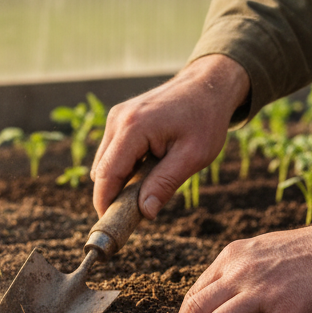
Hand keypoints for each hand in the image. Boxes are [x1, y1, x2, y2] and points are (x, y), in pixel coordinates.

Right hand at [90, 54, 249, 218]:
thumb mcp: (192, 156)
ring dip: (121, 178)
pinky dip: (125, 164)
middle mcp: (118, 119)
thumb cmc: (205, 118)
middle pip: (102, 170)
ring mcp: (117, 115)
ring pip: (105, 161)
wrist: (209, 84)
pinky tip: (150, 166)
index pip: (107, 175)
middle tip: (138, 212)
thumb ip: (165, 184)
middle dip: (114, 193)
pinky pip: (113, 150)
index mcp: (133, 128)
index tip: (111, 227)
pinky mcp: (121, 116)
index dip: (105, 203)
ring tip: (151, 184)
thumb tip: (144, 213)